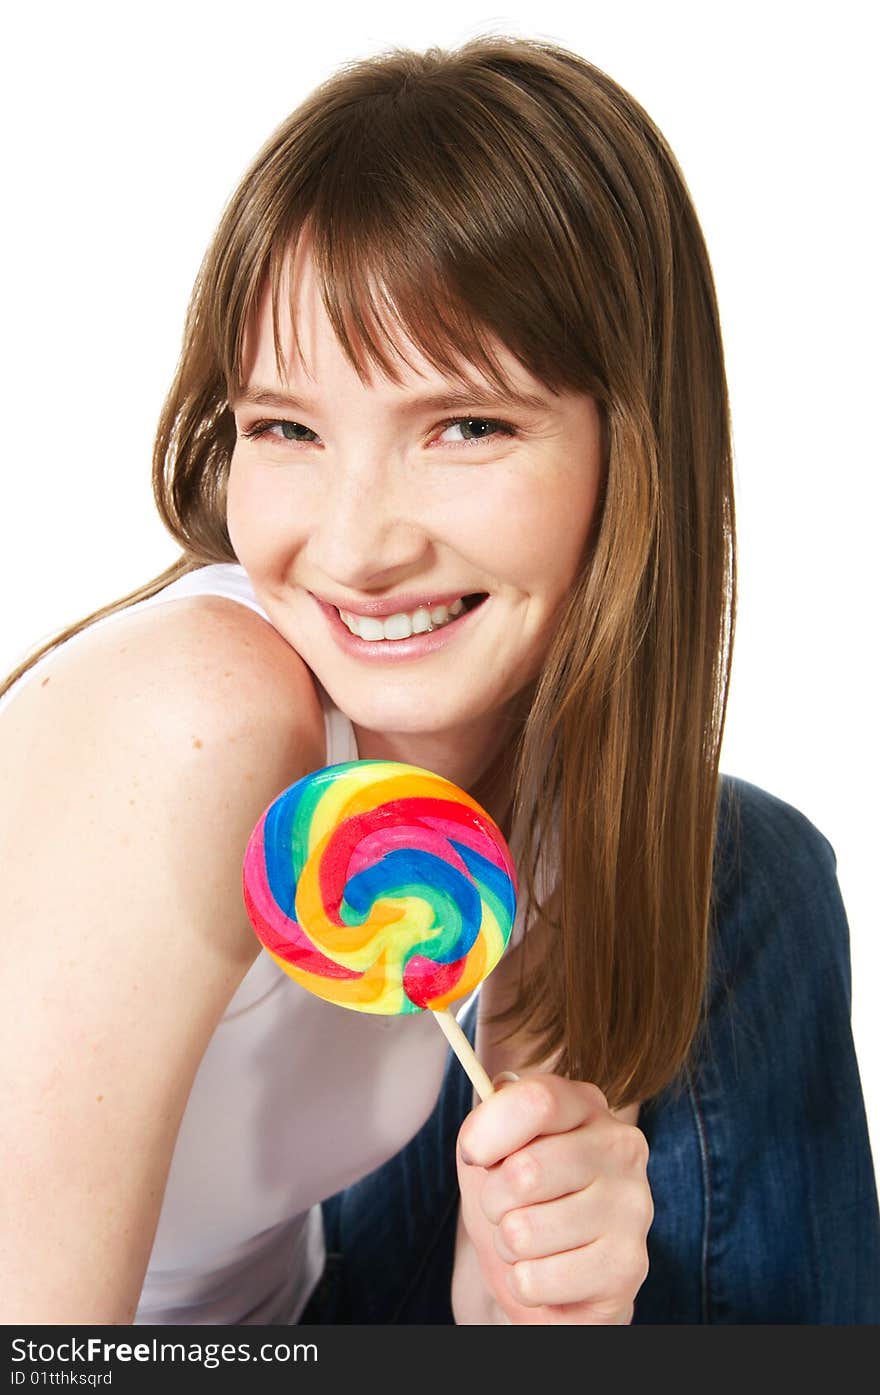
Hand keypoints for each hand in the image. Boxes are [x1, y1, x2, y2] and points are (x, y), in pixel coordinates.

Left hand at [455, 1075, 652, 1323]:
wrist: (558, 1272)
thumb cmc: (523, 1198)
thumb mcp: (497, 1148)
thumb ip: (491, 1117)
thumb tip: (491, 1105)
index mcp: (587, 1106)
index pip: (536, 1101)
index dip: (487, 1131)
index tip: (474, 1155)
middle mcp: (621, 1148)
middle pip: (524, 1172)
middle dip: (493, 1200)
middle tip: (506, 1207)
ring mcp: (633, 1207)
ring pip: (523, 1232)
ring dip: (508, 1245)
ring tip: (532, 1240)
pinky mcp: (627, 1266)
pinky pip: (535, 1280)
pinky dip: (523, 1283)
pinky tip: (549, 1272)